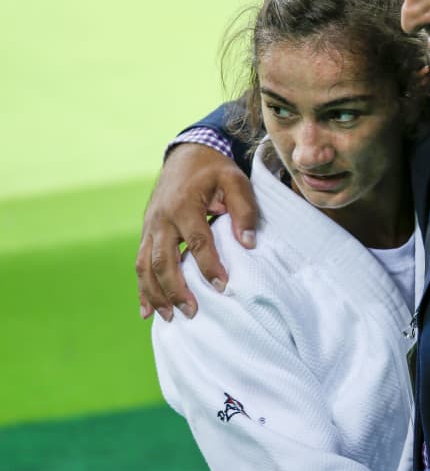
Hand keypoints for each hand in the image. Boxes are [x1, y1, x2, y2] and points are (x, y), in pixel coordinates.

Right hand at [135, 144, 257, 320]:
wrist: (186, 153)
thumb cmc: (214, 169)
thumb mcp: (235, 180)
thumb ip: (244, 210)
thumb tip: (248, 243)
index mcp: (184, 204)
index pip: (197, 241)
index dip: (210, 266)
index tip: (224, 287)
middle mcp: (162, 218)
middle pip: (164, 259)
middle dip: (176, 289)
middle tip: (193, 312)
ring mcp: (150, 226)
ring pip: (145, 265)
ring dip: (156, 294)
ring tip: (170, 317)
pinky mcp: (147, 232)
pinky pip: (140, 262)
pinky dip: (142, 288)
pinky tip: (147, 311)